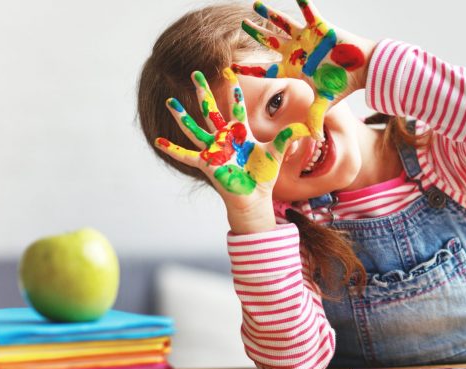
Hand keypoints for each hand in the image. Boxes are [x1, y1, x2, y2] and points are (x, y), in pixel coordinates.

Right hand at [154, 68, 308, 232]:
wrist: (255, 198)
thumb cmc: (263, 176)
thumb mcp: (277, 152)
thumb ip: (289, 138)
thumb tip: (308, 128)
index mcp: (241, 133)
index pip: (237, 107)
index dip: (234, 91)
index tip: (229, 73)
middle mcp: (225, 139)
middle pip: (212, 110)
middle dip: (204, 92)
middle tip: (195, 74)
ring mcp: (214, 150)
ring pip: (195, 128)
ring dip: (182, 116)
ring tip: (170, 102)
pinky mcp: (207, 164)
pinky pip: (186, 155)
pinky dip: (172, 149)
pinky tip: (158, 141)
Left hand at [232, 0, 375, 139]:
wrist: (363, 69)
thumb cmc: (344, 84)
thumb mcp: (325, 101)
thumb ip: (315, 117)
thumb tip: (314, 140)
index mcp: (295, 68)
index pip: (266, 70)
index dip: (249, 70)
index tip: (230, 68)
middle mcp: (297, 51)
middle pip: (270, 42)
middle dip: (255, 34)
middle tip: (241, 25)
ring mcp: (307, 37)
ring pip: (283, 24)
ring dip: (269, 15)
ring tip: (255, 5)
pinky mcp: (320, 26)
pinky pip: (308, 12)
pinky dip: (303, 3)